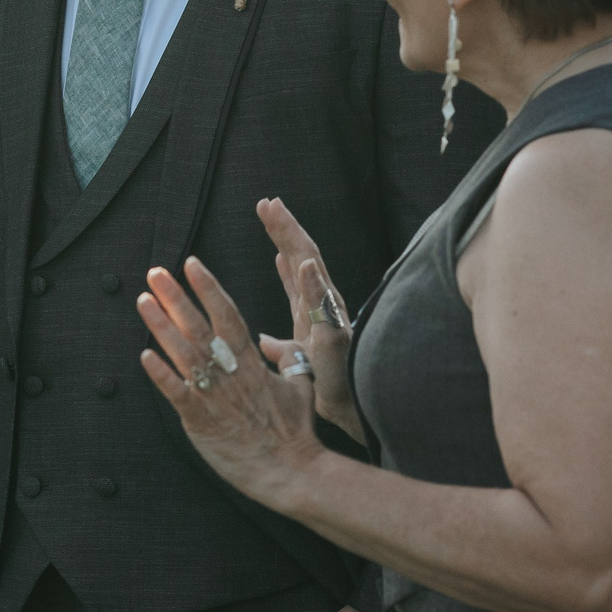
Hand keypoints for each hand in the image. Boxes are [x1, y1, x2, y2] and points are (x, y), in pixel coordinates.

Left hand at [136, 258, 328, 509]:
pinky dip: (161, 374)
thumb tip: (277, 344)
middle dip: (175, 297)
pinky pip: (178, 393)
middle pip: (198, 326)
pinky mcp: (202, 421)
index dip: (209, 288)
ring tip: (143, 301)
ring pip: (183, 353)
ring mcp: (215, 396)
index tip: (192, 264)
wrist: (291, 471)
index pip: (227, 315)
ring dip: (161, 326)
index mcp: (251, 362)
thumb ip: (289, 361)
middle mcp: (230, 373)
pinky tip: (144, 355)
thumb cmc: (296, 432)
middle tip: (155, 273)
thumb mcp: (301, 387)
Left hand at [259, 198, 363, 445]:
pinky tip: (303, 263)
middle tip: (267, 202)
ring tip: (279, 214)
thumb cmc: (325, 384)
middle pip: (302, 257)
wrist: (348, 410)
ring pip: (312, 270)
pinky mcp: (334, 337)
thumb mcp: (296, 359)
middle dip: (284, 228)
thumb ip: (281, 346)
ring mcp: (330, 316)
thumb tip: (264, 339)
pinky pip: (323, 307)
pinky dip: (314, 284)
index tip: (267, 212)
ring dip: (294, 241)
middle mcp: (322, 305)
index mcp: (311, 308)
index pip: (294, 264)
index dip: (281, 237)